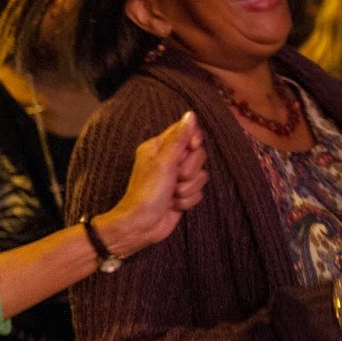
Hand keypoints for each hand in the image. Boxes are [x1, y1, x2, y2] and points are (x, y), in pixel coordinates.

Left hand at [95, 112, 207, 255]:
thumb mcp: (163, 163)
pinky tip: (174, 205)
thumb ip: (179, 138)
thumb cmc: (146, 194)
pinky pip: (198, 191)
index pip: (187, 132)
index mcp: (158, 147)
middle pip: (198, 154)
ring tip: (172, 194)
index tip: (191, 148)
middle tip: (176, 178)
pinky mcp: (181, 194)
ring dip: (188, 188)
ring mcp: (175, 178)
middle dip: (190, 170)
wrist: (140, 226)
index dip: (194, 141)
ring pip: (201, 175)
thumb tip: (190, 114)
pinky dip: (188, 200)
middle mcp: (167, 161)